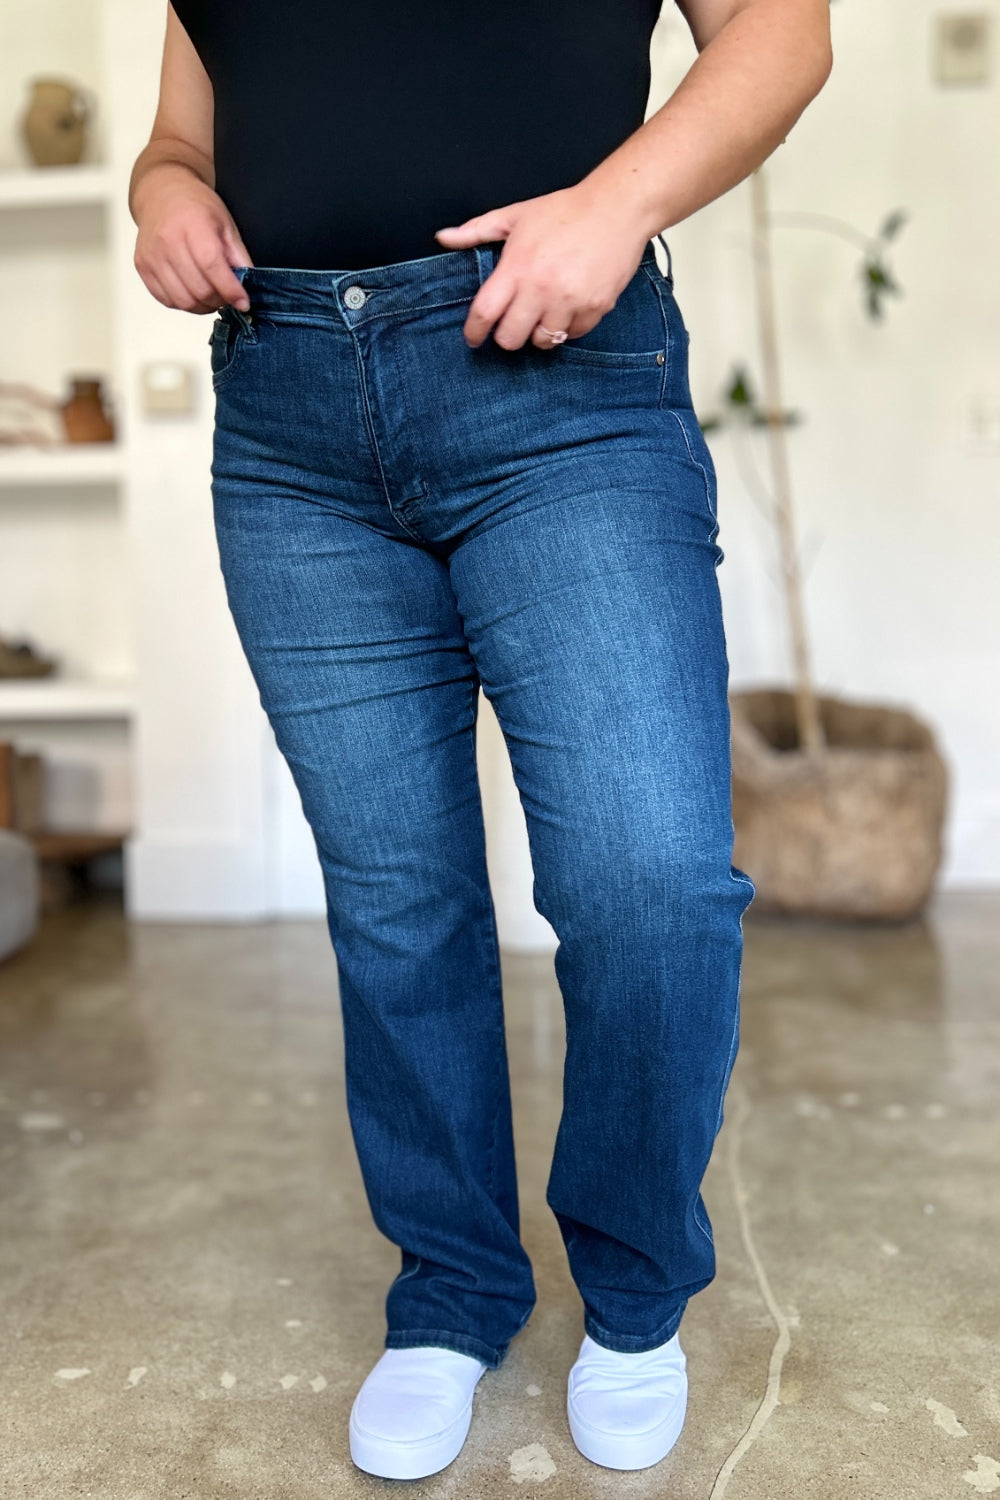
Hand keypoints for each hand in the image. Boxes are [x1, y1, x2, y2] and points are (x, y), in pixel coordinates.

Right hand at [133, 163, 253, 313]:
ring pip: (183, 301)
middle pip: (199, 289)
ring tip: (211, 296)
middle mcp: (167, 240)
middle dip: (219, 300)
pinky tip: (193, 292)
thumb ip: (239, 256)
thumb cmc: (195, 207)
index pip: (211, 265)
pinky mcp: (143, 267)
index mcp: (192, 224)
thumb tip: (248, 285)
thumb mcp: (225, 224)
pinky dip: (185, 304)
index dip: (230, 289)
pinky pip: (167, 300)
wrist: (162, 194)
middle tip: (227, 296)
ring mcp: (152, 255)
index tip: (243, 301)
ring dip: (203, 306)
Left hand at [434, 183, 649, 350]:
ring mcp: (569, 302)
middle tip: (514, 323)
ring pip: (543, 342)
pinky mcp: (595, 309)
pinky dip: (568, 327)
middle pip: (511, 338)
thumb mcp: (515, 216)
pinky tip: (568, 307)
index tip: (473, 338)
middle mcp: (541, 289)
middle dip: (508, 335)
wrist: (616, 208)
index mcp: (517, 268)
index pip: (485, 313)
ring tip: (545, 311)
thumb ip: (476, 231)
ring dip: (540, 332)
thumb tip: (444, 237)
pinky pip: (572, 335)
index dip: (474, 332)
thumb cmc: (565, 211)